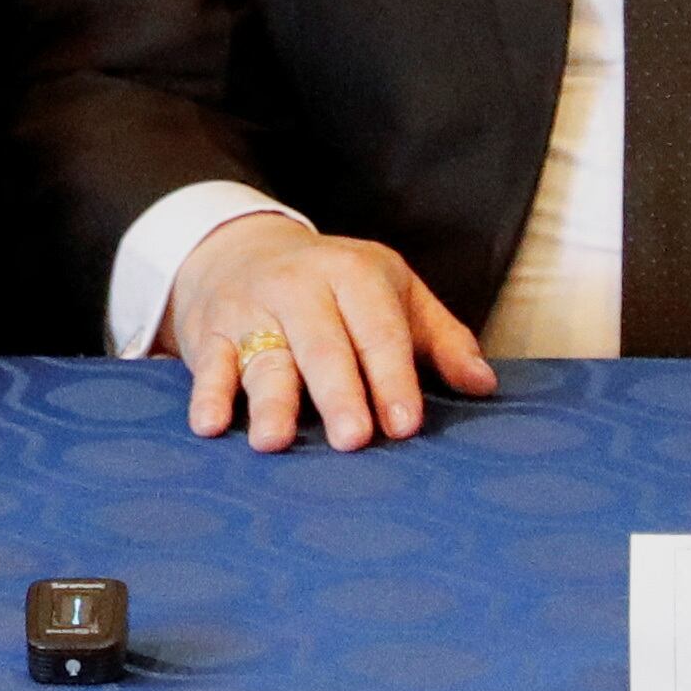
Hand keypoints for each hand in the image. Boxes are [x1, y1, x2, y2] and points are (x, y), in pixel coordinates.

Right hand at [167, 213, 496, 452]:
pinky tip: (211, 424)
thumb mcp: (393, 293)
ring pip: (264, 360)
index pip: (377, 330)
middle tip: (353, 438)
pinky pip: (210, 367)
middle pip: (321, 345)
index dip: (392, 377)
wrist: (241, 249)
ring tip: (275, 441)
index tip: (406, 423)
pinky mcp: (212, 335)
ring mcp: (251, 311)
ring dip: (269, 401)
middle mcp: (298, 288)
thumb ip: (441, 339)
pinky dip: (207, 395)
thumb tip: (483, 385)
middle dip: (337, 392)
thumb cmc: (336, 287)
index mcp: (353, 275)